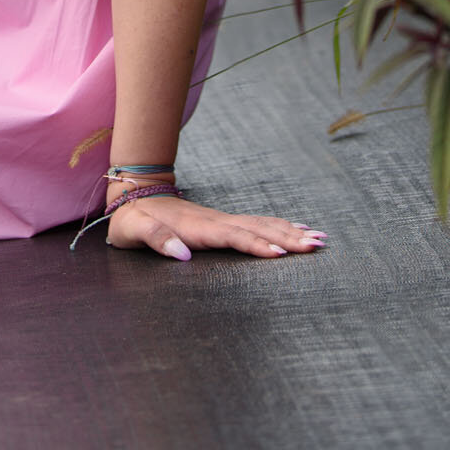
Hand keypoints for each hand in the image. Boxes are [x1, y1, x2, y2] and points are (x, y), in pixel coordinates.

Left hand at [105, 193, 327, 260]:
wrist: (133, 196)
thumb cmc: (132, 220)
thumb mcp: (134, 230)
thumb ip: (156, 240)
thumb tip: (182, 254)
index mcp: (198, 227)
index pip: (233, 236)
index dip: (256, 244)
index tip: (281, 253)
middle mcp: (215, 221)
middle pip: (258, 228)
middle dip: (288, 237)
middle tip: (317, 245)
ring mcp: (221, 220)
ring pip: (262, 224)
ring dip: (290, 231)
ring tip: (318, 238)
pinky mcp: (222, 224)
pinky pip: (257, 224)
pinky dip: (280, 226)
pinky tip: (297, 229)